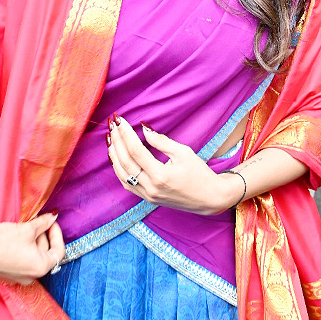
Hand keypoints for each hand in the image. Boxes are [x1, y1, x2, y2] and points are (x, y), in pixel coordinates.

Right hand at [0, 214, 65, 285]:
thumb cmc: (3, 241)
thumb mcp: (28, 228)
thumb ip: (44, 223)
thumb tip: (54, 216)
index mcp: (41, 267)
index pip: (58, 251)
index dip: (57, 234)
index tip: (51, 222)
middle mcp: (32, 277)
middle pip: (45, 253)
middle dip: (43, 235)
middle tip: (36, 221)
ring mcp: (19, 278)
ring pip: (34, 257)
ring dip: (33, 241)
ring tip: (25, 227)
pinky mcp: (8, 275)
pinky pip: (22, 261)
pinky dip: (24, 249)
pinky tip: (16, 237)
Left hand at [107, 115, 234, 214]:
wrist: (209, 198)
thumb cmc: (199, 173)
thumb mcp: (183, 152)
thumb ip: (161, 141)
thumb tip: (144, 130)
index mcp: (161, 175)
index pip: (136, 151)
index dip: (126, 134)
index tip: (121, 120)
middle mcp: (151, 188)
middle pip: (126, 162)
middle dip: (117, 142)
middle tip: (112, 126)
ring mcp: (148, 195)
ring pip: (122, 175)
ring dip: (114, 156)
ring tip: (111, 139)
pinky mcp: (148, 199)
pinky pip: (128, 184)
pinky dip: (119, 170)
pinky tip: (117, 157)